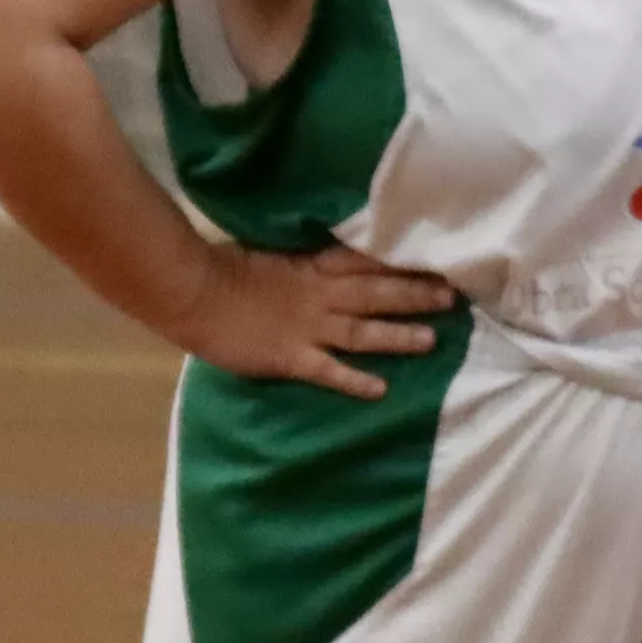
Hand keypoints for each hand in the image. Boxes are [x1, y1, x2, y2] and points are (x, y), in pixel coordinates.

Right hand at [174, 241, 456, 399]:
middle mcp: (316, 296)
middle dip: (413, 295)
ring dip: (397, 336)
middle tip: (452, 297)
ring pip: (361, 331)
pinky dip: (354, 379)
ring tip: (431, 340)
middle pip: (374, 294)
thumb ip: (298, 260)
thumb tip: (321, 257)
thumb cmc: (220, 269)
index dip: (398, 262)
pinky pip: (328, 370)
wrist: (189, 291)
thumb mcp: (266, 253)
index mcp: (309, 268)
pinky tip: (380, 389)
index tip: (433, 260)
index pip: (363, 262)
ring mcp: (305, 327)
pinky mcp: (290, 357)